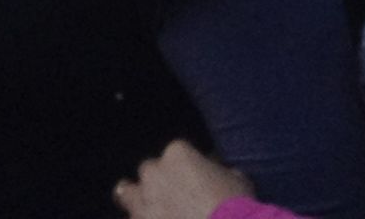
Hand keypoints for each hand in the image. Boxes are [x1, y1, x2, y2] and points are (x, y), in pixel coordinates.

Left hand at [113, 142, 252, 218]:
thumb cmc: (235, 206)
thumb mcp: (238, 180)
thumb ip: (221, 172)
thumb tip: (221, 173)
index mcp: (177, 153)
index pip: (177, 153)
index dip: (187, 168)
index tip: (196, 182)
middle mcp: (153, 172)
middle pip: (149, 171)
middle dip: (159, 183)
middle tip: (175, 201)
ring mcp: (142, 200)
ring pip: (126, 192)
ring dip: (138, 200)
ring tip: (151, 212)